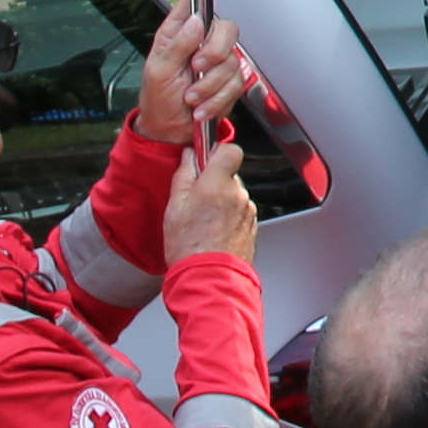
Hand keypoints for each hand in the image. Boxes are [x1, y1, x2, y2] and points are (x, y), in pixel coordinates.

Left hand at [133, 0, 246, 145]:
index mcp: (179, 32)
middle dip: (214, 53)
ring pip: (232, 62)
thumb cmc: (157, 99)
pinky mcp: (229, 82)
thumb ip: (177, 45)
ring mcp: (217, 62)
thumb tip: (195, 22)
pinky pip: (236, 84)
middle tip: (197, 68)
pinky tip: (201, 106)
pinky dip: (217, 100)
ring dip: (210, 86)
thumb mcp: (158, 71)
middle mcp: (201, 42)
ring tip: (191, 98)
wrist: (169, 131)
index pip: (196, 0)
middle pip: (227, 30)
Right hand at [162, 135, 258, 264]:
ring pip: (234, 195)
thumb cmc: (189, 246)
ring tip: (203, 222)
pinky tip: (213, 232)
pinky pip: (239, 213)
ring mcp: (248, 211)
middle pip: (229, 175)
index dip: (217, 152)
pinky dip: (228, 217)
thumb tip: (188, 157)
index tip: (204, 160)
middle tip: (195, 200)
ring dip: (221, 201)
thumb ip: (184, 176)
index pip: (230, 149)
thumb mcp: (175, 207)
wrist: (209, 278)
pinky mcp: (253, 226)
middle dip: (214, 182)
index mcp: (218, 183)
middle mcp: (238, 194)